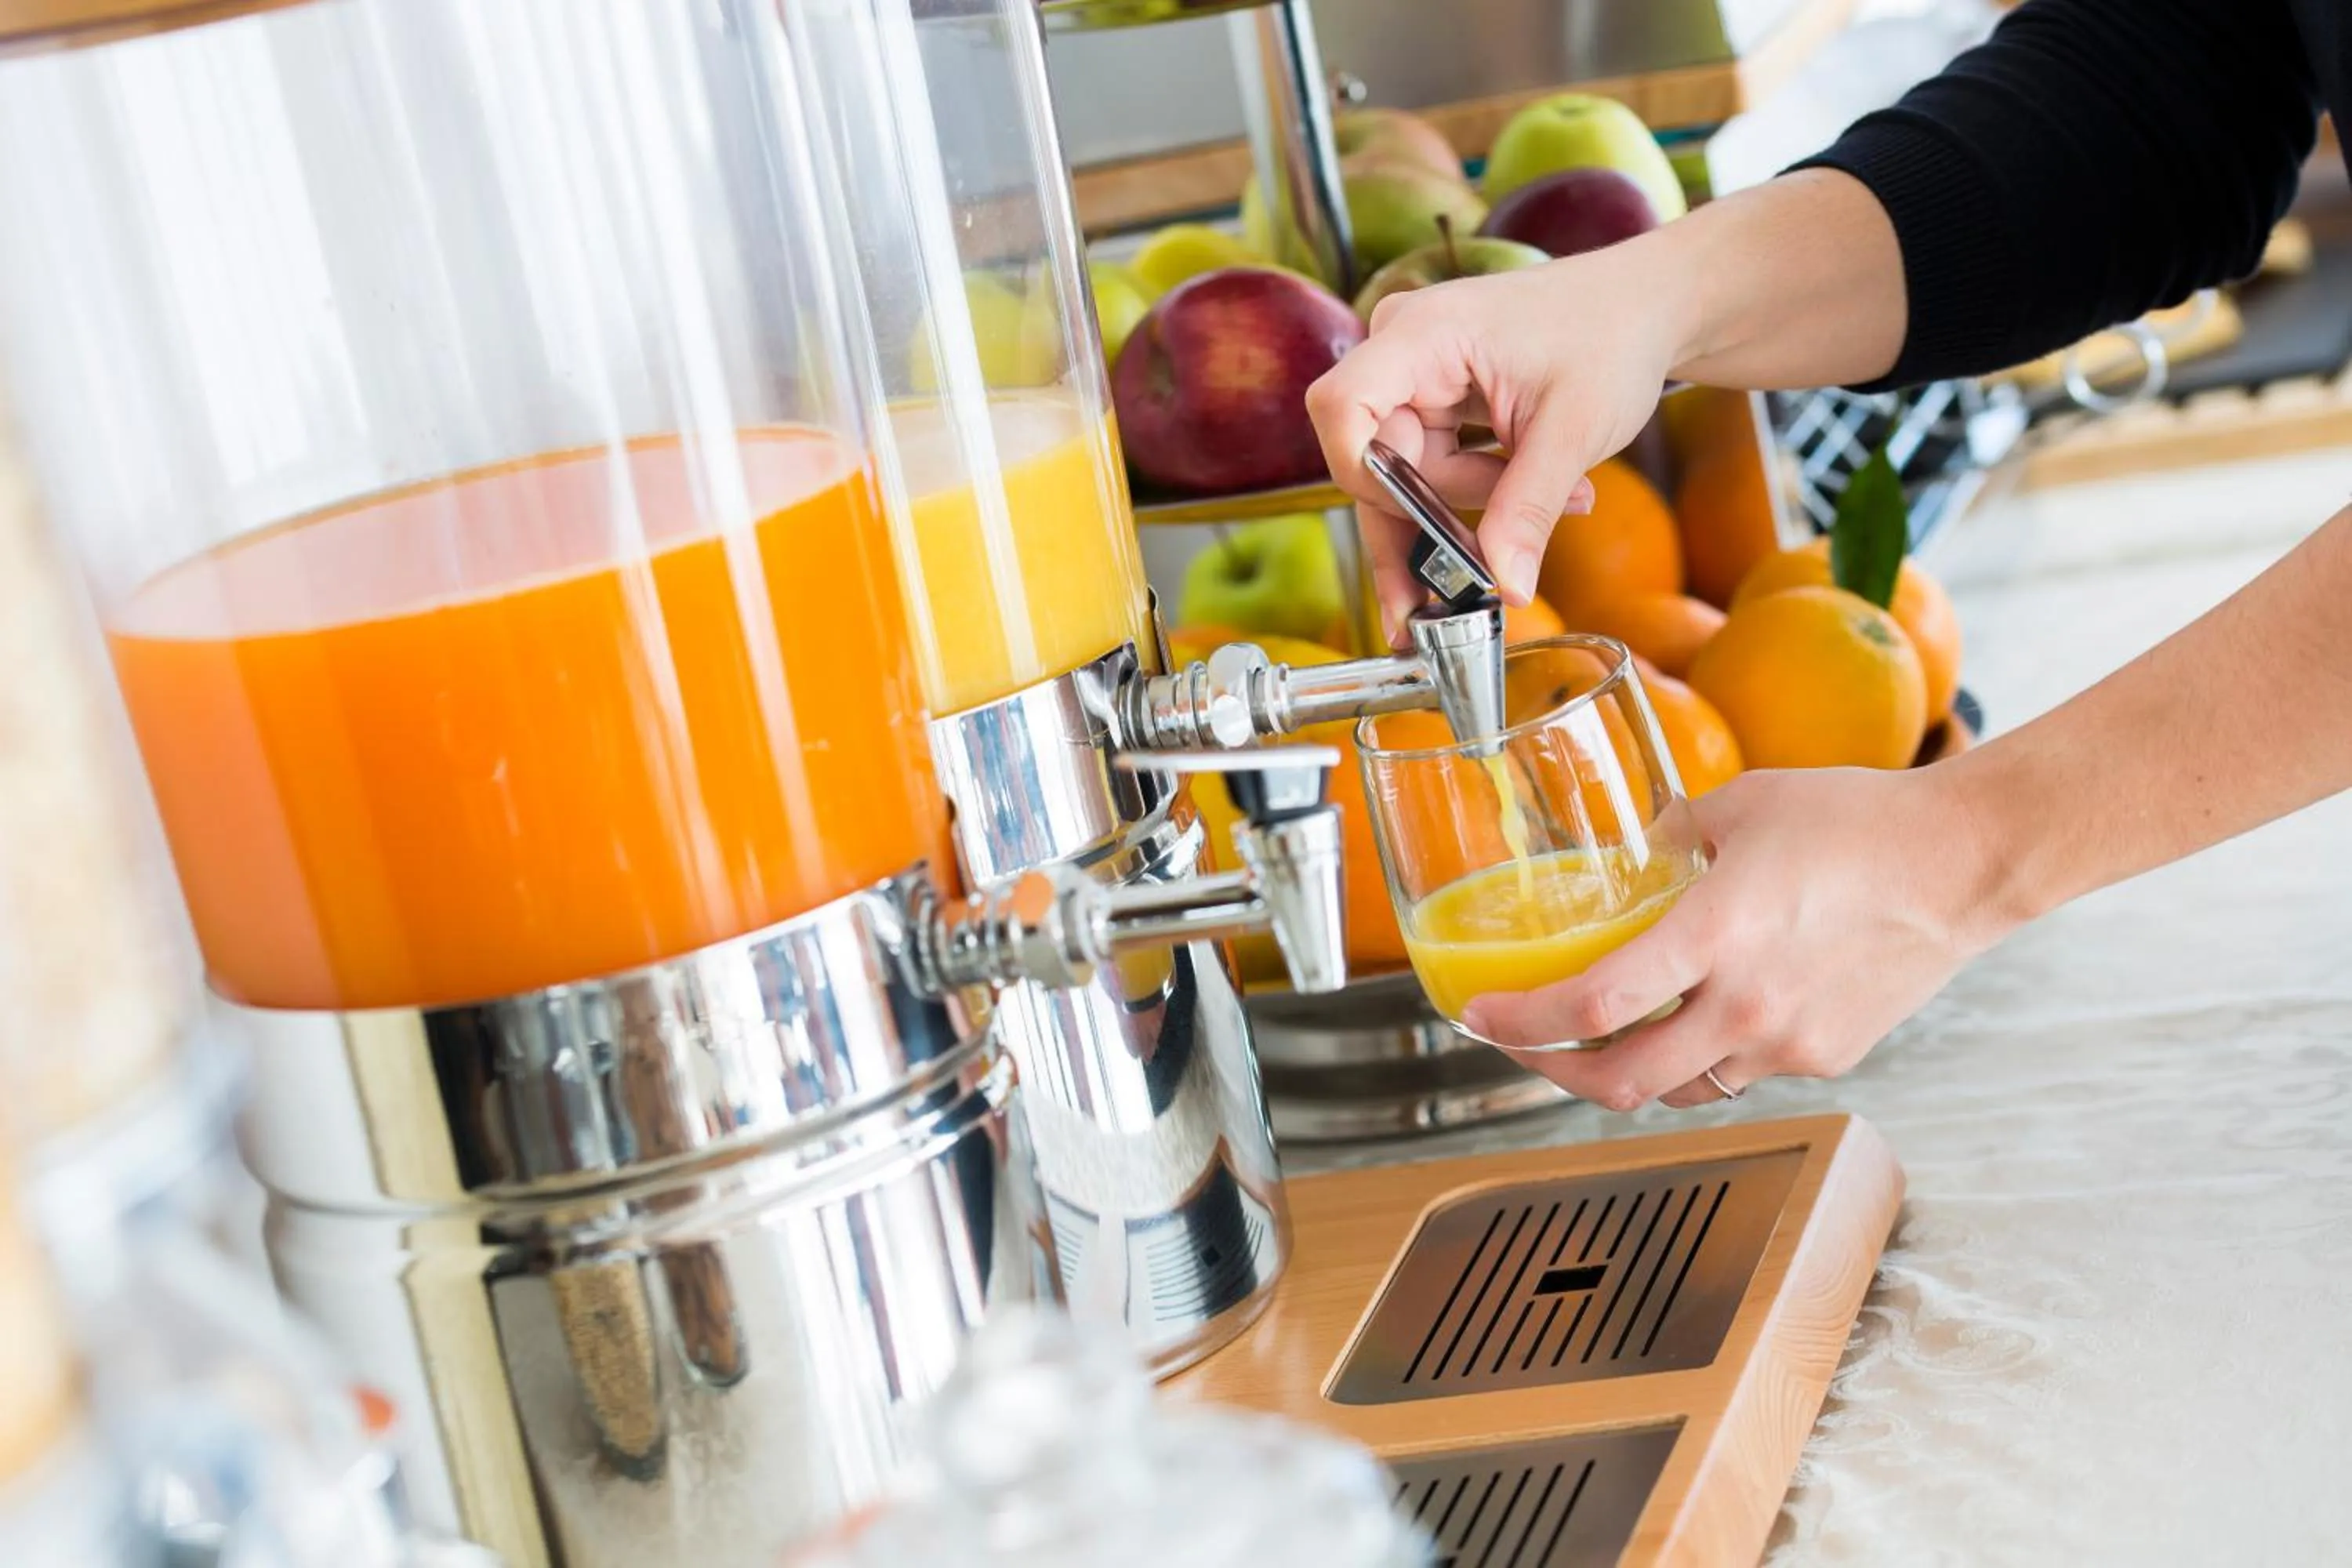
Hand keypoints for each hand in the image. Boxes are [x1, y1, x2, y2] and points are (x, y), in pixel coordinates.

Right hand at [1303, 237, 1697, 633]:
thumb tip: (1504, 586)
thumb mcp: (1574, 429)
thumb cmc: (1613, 334)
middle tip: (1467, 583)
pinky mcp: (1433, 400)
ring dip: (1467, 508)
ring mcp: (1415, 376)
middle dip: (1425, 521)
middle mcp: (1403, 350)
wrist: (1644, 305)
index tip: (1415, 526)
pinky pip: (1428, 467)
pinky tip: (1523, 503)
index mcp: (1424, 333)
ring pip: (1403, 475)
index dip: (1363, 476)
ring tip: (1551, 506)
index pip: (1343, 408)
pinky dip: (1475, 494)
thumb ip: (1528, 509)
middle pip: (1372, 458)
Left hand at [1461, 765, 2012, 1109]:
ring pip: (1677, 1088)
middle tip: (1518, 1045)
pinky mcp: (1825, 1058)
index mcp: (1717, 935)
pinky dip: (1700, 1058)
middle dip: (1549, 1072)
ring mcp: (1788, 1042)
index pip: (1594, 1006)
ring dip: (1625, 1070)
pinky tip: (1692, 1021)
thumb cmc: (1864, 821)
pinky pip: (1737, 1076)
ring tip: (1595, 1037)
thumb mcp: (1742, 805)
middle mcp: (1747, 1005)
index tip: (1478, 1014)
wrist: (1968, 863)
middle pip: (1619, 1082)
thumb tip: (1627, 850)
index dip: (1522, 1024)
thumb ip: (1673, 835)